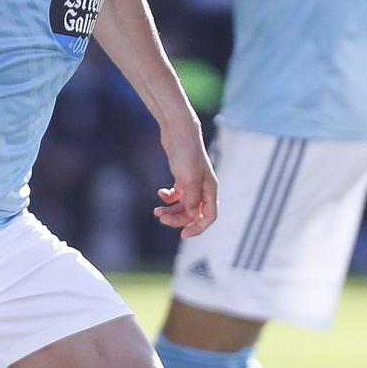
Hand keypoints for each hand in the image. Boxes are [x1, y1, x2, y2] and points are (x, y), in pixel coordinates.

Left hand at [153, 118, 216, 237]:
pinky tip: (161, 193)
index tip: (184, 235)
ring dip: (171, 211)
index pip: (209, 216)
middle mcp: (203, 188)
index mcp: (210, 189)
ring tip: (156, 212)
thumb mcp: (189, 178)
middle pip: (193, 213)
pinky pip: (177, 196)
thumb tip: (192, 215)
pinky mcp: (181, 177)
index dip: (198, 227)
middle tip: (161, 218)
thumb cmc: (186, 153)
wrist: (178, 132)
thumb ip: (192, 198)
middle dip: (178, 219)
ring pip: (184, 206)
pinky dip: (168, 198)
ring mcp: (192, 183)